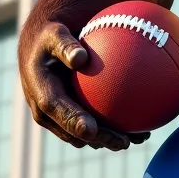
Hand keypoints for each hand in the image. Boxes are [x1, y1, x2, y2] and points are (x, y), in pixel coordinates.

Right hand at [19, 21, 149, 150]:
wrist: (41, 50)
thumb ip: (65, 45)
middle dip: (98, 139)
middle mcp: (46, 110)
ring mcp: (57, 118)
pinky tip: (137, 129)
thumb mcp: (54, 35)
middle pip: (73, 132)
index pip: (55, 108)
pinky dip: (111, 132)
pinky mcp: (69, 118)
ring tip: (136, 139)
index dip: (73, 120)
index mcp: (41, 90)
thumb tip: (80, 58)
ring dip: (108, 141)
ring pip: (84, 137)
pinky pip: (91, 130)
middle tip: (124, 142)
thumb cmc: (52, 38)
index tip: (92, 129)